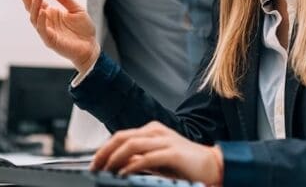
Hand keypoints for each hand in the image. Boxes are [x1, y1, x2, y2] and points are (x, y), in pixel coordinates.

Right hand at [15, 0, 99, 71]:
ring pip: (34, 19)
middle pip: (31, 8)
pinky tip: (42, 12)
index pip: (36, 2)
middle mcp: (46, 21)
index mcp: (50, 13)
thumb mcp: (76, 9)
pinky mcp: (50, 41)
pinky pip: (42, 31)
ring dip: (34, 7)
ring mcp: (47, 31)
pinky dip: (41, 21)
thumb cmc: (83, 29)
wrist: (91, 46)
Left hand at [90, 122, 222, 184]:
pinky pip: (147, 157)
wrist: (212, 165)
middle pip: (122, 137)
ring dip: (114, 158)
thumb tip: (118, 165)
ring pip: (131, 144)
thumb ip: (138, 160)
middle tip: (94, 167)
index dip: (104, 149)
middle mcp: (156, 132)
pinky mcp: (172, 153)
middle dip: (104, 153)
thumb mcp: (156, 161)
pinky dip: (132, 166)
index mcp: (151, 131)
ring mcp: (165, 140)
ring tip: (106, 171)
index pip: (120, 136)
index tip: (94, 164)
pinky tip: (124, 174)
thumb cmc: (185, 164)